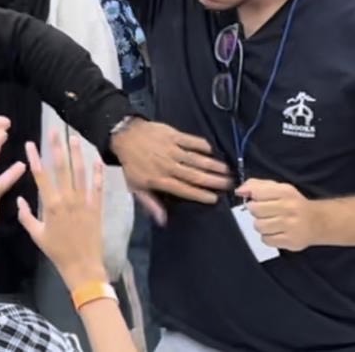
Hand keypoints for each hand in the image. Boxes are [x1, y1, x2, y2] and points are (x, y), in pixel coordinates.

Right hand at [17, 130, 106, 287]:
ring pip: (80, 173)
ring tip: (74, 137)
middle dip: (57, 147)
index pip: (41, 176)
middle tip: (55, 130)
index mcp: (51, 205)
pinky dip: (98, 173)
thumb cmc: (57, 251)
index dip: (35, 158)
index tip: (30, 143)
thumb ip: (26, 216)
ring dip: (77, 154)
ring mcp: (84, 202)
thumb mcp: (37, 235)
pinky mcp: (97, 207)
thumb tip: (19, 200)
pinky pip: (98, 187)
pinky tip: (96, 159)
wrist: (82, 266)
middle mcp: (68, 199)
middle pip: (62, 168)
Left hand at [110, 119, 231, 219]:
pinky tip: (211, 150)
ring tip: (226, 170)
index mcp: (159, 180)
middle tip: (229, 184)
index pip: (184, 189)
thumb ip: (151, 203)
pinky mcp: (173, 134)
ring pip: (195, 159)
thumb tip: (163, 221)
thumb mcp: (135, 187)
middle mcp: (168, 165)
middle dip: (212, 181)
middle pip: (194, 175)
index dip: (200, 194)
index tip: (215, 198)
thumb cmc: (131, 164)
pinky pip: (190, 140)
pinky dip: (201, 145)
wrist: (124, 136)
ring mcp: (171, 149)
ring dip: (212, 165)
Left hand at [235, 179, 319, 251]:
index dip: (252, 197)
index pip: (257, 193)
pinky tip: (274, 232)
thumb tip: (239, 190)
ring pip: (259, 226)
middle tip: (264, 212)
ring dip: (261, 225)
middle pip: (255, 210)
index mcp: (285, 192)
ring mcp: (290, 226)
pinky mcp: (290, 241)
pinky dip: (267, 237)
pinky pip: (266, 240)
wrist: (318, 222)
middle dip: (255, 212)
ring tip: (269, 222)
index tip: (255, 199)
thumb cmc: (293, 203)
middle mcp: (289, 208)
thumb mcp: (279, 188)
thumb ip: (257, 185)